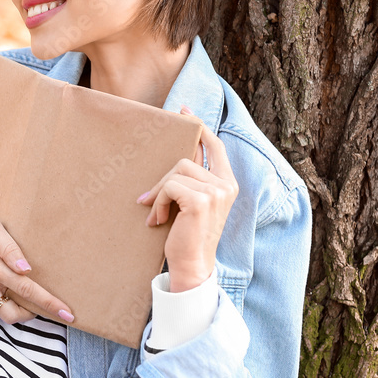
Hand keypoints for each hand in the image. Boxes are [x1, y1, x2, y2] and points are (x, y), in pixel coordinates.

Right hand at [0, 217, 74, 323]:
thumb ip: (10, 247)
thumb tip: (27, 268)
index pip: (28, 290)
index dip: (49, 304)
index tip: (68, 314)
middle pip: (16, 314)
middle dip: (37, 315)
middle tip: (51, 308)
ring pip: (5, 315)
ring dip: (20, 310)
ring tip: (29, 297)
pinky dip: (5, 304)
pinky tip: (7, 290)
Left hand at [137, 107, 238, 291]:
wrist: (191, 266)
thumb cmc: (188, 236)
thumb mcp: (192, 203)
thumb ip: (190, 180)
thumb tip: (177, 156)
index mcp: (228, 184)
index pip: (216, 146)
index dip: (200, 127)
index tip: (184, 111)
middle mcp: (226, 185)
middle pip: (186, 159)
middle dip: (164, 180)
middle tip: (149, 200)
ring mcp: (216, 192)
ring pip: (176, 172)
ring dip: (159, 194)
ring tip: (157, 214)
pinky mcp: (201, 201)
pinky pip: (170, 186)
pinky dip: (158, 202)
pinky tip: (158, 220)